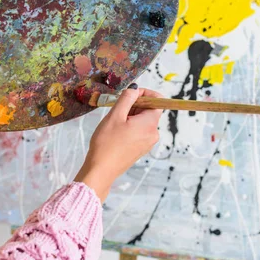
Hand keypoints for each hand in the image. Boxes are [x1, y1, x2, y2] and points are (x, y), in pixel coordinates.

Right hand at [74, 84, 162, 201]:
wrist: (101, 170)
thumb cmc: (106, 144)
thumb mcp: (115, 116)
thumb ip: (127, 99)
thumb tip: (135, 89)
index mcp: (150, 124)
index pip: (157, 101)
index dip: (145, 94)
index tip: (130, 94)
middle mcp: (153, 134)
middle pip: (149, 110)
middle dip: (135, 105)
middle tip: (117, 109)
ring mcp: (148, 143)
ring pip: (143, 121)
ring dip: (130, 116)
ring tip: (115, 122)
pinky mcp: (141, 149)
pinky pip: (139, 131)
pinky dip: (130, 126)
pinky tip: (116, 132)